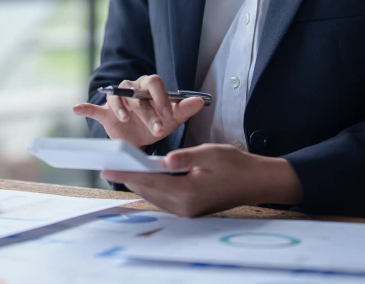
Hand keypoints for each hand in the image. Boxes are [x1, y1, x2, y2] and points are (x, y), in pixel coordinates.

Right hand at [72, 75, 203, 148]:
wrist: (140, 139)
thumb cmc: (157, 122)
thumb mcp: (172, 118)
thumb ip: (185, 109)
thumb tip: (201, 101)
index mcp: (149, 86)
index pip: (154, 83)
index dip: (161, 98)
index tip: (168, 116)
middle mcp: (132, 88)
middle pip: (137, 94)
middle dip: (147, 112)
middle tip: (157, 129)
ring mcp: (117, 99)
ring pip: (117, 97)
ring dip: (120, 107)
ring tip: (124, 119)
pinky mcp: (105, 113)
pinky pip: (94, 108)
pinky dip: (85, 107)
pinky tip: (76, 108)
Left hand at [102, 144, 303, 215]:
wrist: (257, 181)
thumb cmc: (235, 164)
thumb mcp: (209, 154)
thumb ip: (184, 158)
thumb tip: (163, 161)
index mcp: (188, 194)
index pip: (150, 182)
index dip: (127, 173)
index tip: (108, 167)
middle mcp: (186, 207)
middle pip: (149, 192)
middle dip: (129, 179)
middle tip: (107, 167)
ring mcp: (189, 211)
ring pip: (155, 197)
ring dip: (139, 184)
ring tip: (121, 171)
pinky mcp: (192, 209)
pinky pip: (165, 199)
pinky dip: (152, 188)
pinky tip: (145, 177)